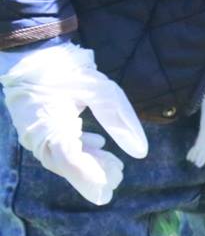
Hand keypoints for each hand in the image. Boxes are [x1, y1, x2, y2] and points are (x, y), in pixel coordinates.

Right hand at [0, 42, 147, 204]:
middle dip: (93, 173)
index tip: (113, 180)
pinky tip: (99, 144)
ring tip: (114, 163)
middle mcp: (36, 133)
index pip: (67, 158)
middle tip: (120, 173)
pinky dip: (78, 151)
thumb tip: (141, 152)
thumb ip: (121, 120)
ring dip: (88, 162)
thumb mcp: (102, 90)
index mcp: (48, 122)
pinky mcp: (35, 130)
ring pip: (61, 160)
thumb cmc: (69, 70)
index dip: (89, 173)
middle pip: (65, 164)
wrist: (34, 55)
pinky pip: (56, 149)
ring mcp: (33, 133)